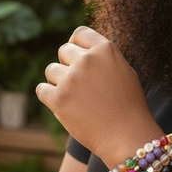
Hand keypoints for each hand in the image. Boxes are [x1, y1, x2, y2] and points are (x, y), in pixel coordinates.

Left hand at [36, 26, 157, 159]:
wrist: (127, 137)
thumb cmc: (128, 106)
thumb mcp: (123, 71)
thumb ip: (102, 56)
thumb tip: (78, 48)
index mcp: (105, 49)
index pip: (79, 34)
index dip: (77, 46)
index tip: (78, 59)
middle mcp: (87, 60)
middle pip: (64, 51)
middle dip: (68, 65)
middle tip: (80, 84)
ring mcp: (72, 79)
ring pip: (51, 70)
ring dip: (59, 82)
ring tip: (75, 97)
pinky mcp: (59, 98)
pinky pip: (42, 89)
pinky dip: (49, 97)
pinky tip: (63, 105)